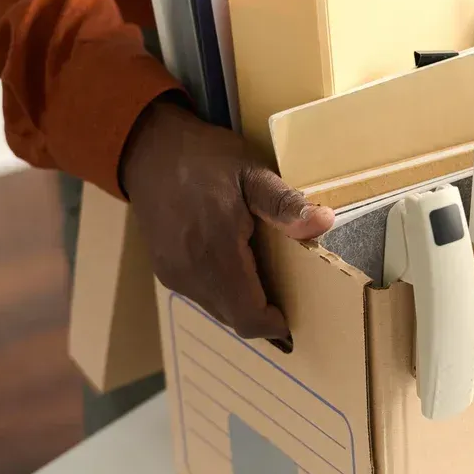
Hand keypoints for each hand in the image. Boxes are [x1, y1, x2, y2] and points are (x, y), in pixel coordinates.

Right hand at [120, 98, 334, 344]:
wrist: (149, 149)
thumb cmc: (206, 159)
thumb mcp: (252, 171)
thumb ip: (284, 203)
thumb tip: (324, 222)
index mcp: (215, 252)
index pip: (247, 316)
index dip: (275, 325)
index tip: (297, 313)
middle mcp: (189, 272)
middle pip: (234, 317)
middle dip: (263, 313)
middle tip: (291, 294)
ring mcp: (173, 273)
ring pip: (217, 309)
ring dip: (243, 303)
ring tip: (267, 278)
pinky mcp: (164, 269)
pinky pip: (201, 295)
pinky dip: (224, 291)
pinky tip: (239, 266)